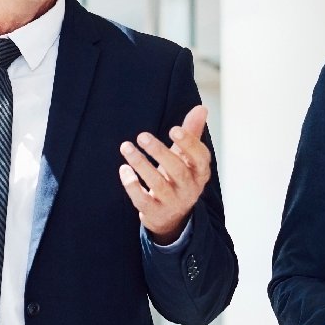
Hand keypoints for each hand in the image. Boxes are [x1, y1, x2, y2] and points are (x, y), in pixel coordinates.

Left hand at [118, 104, 211, 243]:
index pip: (200, 158)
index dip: (189, 144)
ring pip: (157, 184)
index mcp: (200, 172)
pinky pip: (142, 200)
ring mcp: (172, 202)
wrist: (173, 216)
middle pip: (177, 170)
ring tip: (126, 147)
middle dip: (159, 152)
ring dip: (140, 164)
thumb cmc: (179, 178)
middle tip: (142, 135)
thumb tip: (201, 108)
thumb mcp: (187, 158)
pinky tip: (123, 169)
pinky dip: (132, 185)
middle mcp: (189, 189)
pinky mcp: (154, 213)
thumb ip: (191, 133)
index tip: (173, 129)